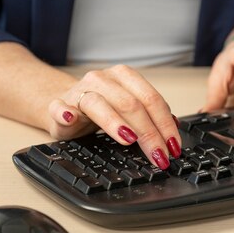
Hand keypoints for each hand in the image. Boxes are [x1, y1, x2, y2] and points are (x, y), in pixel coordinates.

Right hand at [45, 65, 180, 169]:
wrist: (65, 105)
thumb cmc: (101, 109)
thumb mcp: (127, 109)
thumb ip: (149, 115)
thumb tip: (174, 129)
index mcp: (124, 77)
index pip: (150, 99)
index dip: (164, 124)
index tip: (173, 146)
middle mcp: (102, 80)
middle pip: (129, 104)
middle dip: (148, 132)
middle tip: (158, 155)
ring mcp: (79, 91)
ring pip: (98, 104)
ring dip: (114, 122)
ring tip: (128, 139)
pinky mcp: (59, 105)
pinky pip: (59, 108)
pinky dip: (64, 112)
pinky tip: (70, 119)